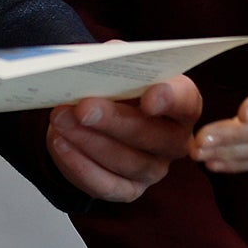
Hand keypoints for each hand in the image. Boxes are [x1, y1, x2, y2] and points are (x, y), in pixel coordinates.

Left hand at [47, 74, 201, 202]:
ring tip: (62, 120)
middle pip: (155, 136)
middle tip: (85, 108)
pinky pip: (107, 185)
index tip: (149, 98)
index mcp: (182, 104)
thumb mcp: (118, 68)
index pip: (186, 102)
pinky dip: (81, 165)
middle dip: (116, 122)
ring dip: (90, 141)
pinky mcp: (129, 190)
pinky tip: (61, 143)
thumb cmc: (115, 89)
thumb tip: (103, 58)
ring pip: (128, 162)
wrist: (94, 118)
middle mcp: (175, 141)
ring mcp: (154, 169)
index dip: (170, 99)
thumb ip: (117, 60)